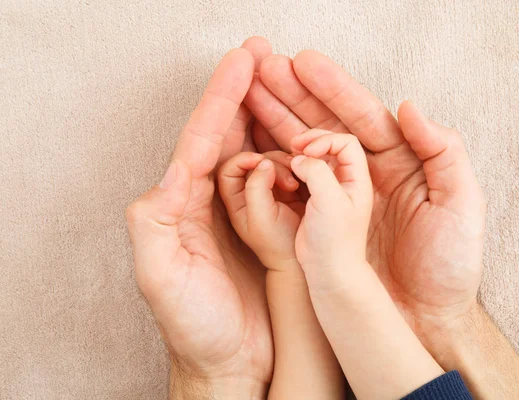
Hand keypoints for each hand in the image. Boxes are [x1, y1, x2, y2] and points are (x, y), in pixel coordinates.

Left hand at [126, 45, 273, 398]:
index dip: (222, 97)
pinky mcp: (265, 228)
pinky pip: (276, 179)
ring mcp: (238, 213)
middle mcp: (207, 201)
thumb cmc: (195, 327)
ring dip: (265, 110)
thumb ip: (154, 221)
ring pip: (252, 148)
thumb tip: (174, 172)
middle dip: (242, 89)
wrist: (231, 362)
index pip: (202, 138)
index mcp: (181, 204)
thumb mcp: (159, 276)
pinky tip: (296, 129)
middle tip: (263, 52)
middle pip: (225, 132)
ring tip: (281, 77)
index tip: (243, 61)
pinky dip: (285, 149)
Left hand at [217, 151, 302, 269]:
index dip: (243, 161)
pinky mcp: (289, 189)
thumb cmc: (279, 243)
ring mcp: (271, 190)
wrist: (303, 257)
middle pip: (254, 163)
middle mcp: (251, 193)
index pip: (229, 170)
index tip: (262, 163)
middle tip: (289, 183)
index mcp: (237, 201)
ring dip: (286, 166)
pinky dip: (297, 168)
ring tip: (297, 184)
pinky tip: (304, 178)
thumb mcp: (262, 218)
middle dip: (272, 164)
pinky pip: (290, 168)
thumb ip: (257, 188)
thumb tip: (263, 163)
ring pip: (273, 163)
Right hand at [245, 43, 485, 350]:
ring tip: (250, 95)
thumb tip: (407, 107)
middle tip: (264, 69)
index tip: (302, 64)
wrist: (427, 320)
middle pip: (326, 124)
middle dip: (294, 95)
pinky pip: (295, 185)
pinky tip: (253, 142)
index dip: (332, 88)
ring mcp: (342, 198)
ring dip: (277, 120)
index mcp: (400, 163)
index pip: (361, 115)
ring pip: (305, 148)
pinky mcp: (324, 223)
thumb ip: (443, 152)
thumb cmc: (449, 268)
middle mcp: (367, 174)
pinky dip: (273, 162)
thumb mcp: (461, 205)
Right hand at [289, 130, 372, 286]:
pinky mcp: (317, 199)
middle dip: (312, 141)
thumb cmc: (334, 240)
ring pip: (319, 157)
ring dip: (303, 153)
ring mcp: (332, 189)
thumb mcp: (329, 200)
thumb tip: (300, 157)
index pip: (345, 143)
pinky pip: (308, 172)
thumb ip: (316, 171)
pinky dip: (297, 167)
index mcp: (357, 180)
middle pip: (332, 145)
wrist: (329, 269)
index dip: (325, 141)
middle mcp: (347, 181)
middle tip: (294, 147)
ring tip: (289, 159)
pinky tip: (286, 174)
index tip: (306, 152)